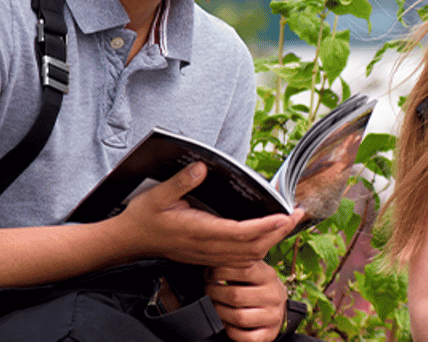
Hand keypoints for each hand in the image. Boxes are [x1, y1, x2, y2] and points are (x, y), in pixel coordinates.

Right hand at [110, 163, 299, 267]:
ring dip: (272, 241)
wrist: (129, 241)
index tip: (285, 215)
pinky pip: (240, 259)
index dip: (266, 226)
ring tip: (288, 223)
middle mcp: (207, 247)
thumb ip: (180, 182)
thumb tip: (202, 168)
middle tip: (298, 215)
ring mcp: (208, 255)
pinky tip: (267, 237)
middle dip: (278, 232)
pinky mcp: (208, 257)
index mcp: (198, 231)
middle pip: (252, 248)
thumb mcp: (157, 195)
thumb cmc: (143, 218)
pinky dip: (259, 249)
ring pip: (249, 256)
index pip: (240, 232)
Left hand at [207, 262, 288, 341]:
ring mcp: (272, 316)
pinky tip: (226, 323)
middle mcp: (273, 296)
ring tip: (214, 306)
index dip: (220, 271)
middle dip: (214, 293)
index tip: (209, 274)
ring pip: (239, 318)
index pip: (244, 269)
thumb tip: (212, 260)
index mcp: (269, 276)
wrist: (277, 307)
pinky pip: (244, 337)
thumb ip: (238, 265)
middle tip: (208, 290)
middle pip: (236, 296)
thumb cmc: (257, 287)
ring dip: (219, 313)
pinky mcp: (268, 334)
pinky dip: (230, 331)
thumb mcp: (253, 271)